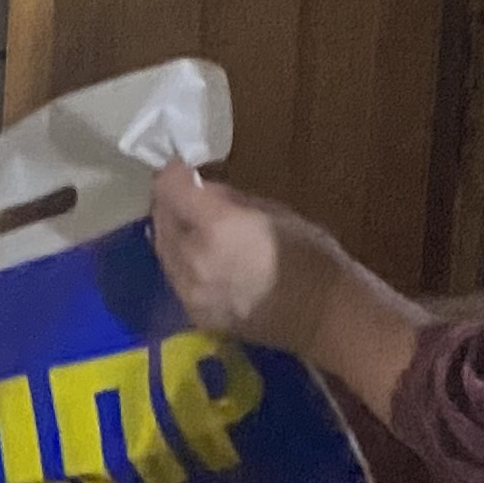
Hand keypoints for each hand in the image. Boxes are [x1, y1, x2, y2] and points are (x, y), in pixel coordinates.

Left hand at [150, 160, 427, 422]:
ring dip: (172, 232)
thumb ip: (229, 200)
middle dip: (169, 203)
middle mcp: (193, 259)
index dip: (173, 174)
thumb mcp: (272, 211)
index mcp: (216, 226)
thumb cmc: (308, 255)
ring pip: (163, 251)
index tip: (183, 167)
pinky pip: (176, 278)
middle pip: (160, 221)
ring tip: (189, 221)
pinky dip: (181, 260)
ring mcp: (190, 292)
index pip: (170, 190)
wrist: (323, 315)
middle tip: (183, 192)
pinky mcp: (194, 314)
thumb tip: (201, 190)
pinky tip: (198, 254)